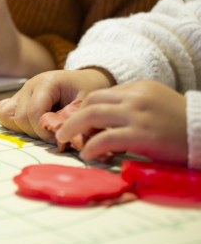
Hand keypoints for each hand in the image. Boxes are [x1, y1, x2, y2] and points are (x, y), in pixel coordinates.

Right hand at [0, 68, 115, 140]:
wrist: (86, 80)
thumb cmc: (89, 90)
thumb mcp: (88, 103)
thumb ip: (74, 119)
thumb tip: (62, 139)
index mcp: (46, 82)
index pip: (33, 111)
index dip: (43, 131)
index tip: (59, 139)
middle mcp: (29, 86)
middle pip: (19, 117)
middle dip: (36, 133)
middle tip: (54, 137)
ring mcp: (21, 93)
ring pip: (6, 116)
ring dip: (23, 130)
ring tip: (43, 132)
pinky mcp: (17, 100)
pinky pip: (4, 114)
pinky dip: (14, 125)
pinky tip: (32, 127)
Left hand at [56, 80, 187, 163]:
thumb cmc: (182, 124)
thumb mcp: (156, 103)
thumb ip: (132, 106)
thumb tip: (104, 120)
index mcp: (138, 88)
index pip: (101, 95)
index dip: (85, 110)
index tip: (78, 125)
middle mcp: (135, 97)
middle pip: (91, 102)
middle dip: (73, 117)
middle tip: (63, 131)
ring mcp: (137, 115)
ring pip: (91, 116)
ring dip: (73, 129)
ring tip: (65, 141)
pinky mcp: (141, 135)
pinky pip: (105, 139)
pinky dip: (90, 148)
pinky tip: (87, 156)